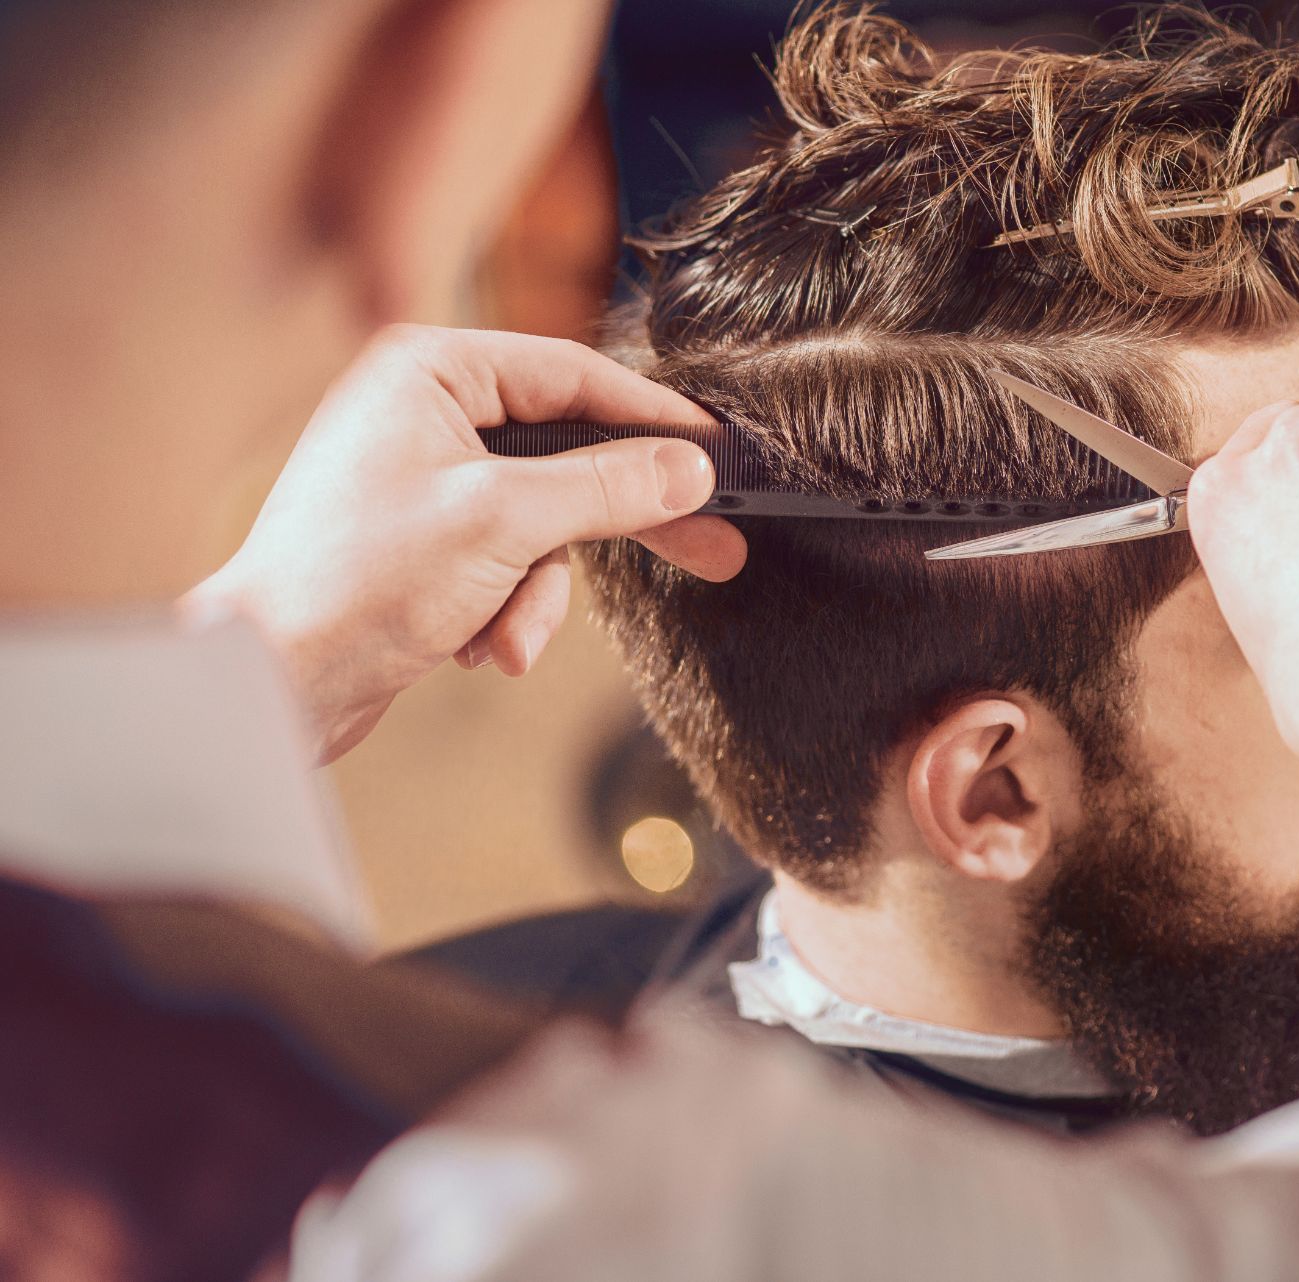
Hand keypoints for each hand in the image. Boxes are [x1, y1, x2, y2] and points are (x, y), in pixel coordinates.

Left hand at [187, 325, 746, 763]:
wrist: (269, 684)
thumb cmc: (356, 583)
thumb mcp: (504, 523)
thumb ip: (610, 487)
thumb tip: (693, 467)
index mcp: (429, 368)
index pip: (575, 374)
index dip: (655, 418)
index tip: (722, 453)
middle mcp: (426, 411)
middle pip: (570, 452)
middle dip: (624, 518)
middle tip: (713, 545)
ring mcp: (427, 480)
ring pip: (545, 525)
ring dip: (537, 593)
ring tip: (502, 641)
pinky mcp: (428, 545)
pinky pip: (509, 566)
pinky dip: (505, 613)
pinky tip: (473, 649)